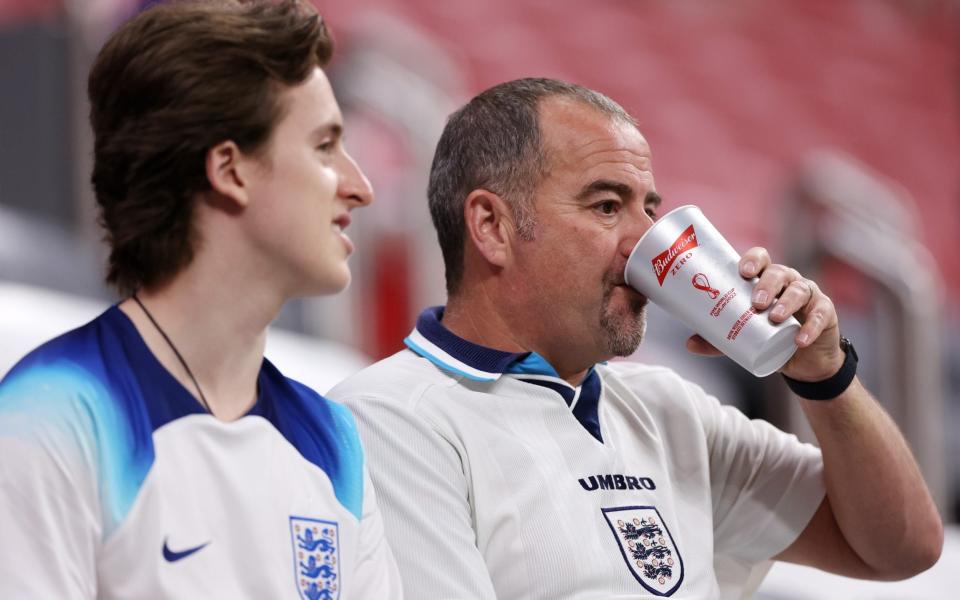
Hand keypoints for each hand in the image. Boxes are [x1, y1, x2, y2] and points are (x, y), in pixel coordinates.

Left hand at [685, 247, 844, 380]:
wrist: (803, 359)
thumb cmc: (770, 336)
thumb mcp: (744, 336)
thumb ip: (719, 339)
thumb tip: (689, 343)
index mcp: (766, 279)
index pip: (761, 259)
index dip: (753, 260)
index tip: (743, 271)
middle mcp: (788, 281)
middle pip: (779, 273)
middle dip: (767, 284)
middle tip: (756, 302)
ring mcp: (809, 295)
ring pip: (800, 290)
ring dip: (786, 302)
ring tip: (774, 317)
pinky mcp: (825, 313)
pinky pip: (819, 315)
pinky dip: (809, 327)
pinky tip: (799, 339)